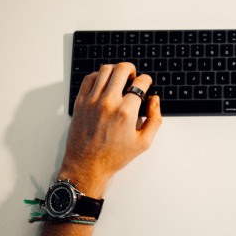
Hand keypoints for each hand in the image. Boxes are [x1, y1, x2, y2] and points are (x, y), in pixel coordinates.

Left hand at [59, 62, 162, 196]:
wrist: (87, 166)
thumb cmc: (113, 156)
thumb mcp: (144, 142)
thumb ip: (155, 118)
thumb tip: (155, 100)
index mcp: (126, 112)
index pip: (140, 83)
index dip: (147, 80)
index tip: (146, 83)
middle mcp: (108, 103)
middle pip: (122, 69)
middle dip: (132, 70)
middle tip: (133, 77)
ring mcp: (92, 101)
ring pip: (105, 70)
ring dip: (115, 70)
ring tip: (119, 79)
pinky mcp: (80, 102)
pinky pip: (89, 78)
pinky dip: (98, 76)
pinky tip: (104, 84)